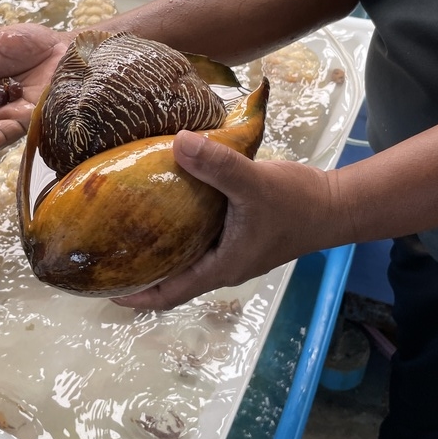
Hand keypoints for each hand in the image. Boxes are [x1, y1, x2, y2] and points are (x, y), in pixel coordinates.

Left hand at [113, 130, 339, 310]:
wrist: (335, 203)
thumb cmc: (297, 203)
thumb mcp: (253, 183)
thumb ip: (217, 165)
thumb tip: (177, 143)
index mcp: (220, 268)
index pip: (168, 295)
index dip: (135, 296)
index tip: (102, 287)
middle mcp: (221, 264)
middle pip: (170, 277)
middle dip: (137, 269)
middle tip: (102, 249)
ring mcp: (230, 248)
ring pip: (183, 255)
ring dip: (157, 245)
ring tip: (123, 223)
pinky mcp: (237, 231)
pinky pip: (197, 234)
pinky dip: (177, 224)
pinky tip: (162, 199)